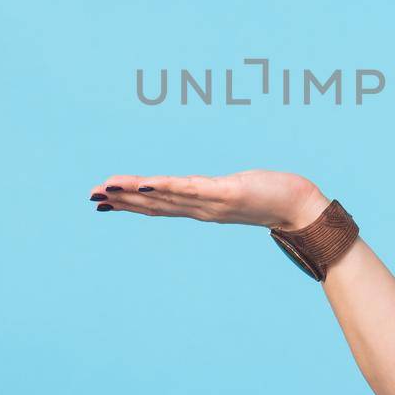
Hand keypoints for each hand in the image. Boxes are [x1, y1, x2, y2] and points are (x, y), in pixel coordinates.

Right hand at [89, 169, 330, 230]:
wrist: (303, 209)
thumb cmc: (275, 197)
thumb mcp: (238, 192)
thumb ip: (218, 193)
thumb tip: (205, 190)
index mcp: (202, 208)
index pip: (158, 206)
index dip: (128, 203)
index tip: (102, 200)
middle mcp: (202, 209)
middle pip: (154, 204)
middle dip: (121, 200)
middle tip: (90, 195)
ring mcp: (213, 202)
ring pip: (166, 198)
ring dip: (135, 194)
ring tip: (108, 188)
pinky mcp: (227, 192)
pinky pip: (191, 189)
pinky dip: (167, 188)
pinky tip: (147, 185)